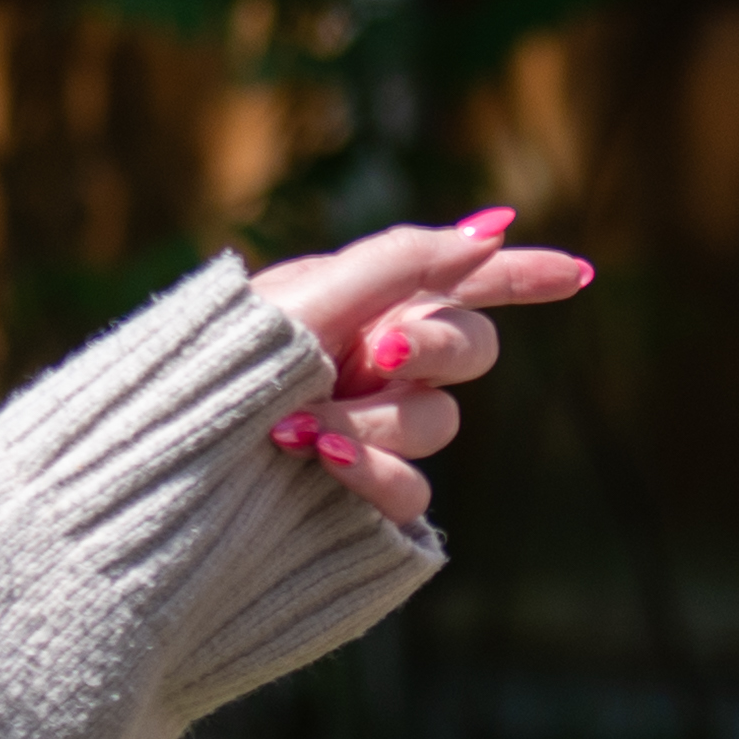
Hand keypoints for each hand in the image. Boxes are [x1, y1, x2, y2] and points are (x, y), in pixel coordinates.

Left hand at [242, 206, 599, 530]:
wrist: (158, 473)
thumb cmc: (214, 375)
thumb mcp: (304, 301)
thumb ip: (402, 262)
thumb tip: (491, 231)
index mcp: (353, 306)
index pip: (457, 284)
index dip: (520, 277)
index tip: (579, 274)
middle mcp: (370, 369)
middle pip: (467, 350)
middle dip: (436, 343)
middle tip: (382, 347)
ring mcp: (372, 438)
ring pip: (439, 423)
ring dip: (380, 418)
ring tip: (303, 428)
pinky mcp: (365, 506)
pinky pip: (414, 491)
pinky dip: (376, 476)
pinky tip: (328, 466)